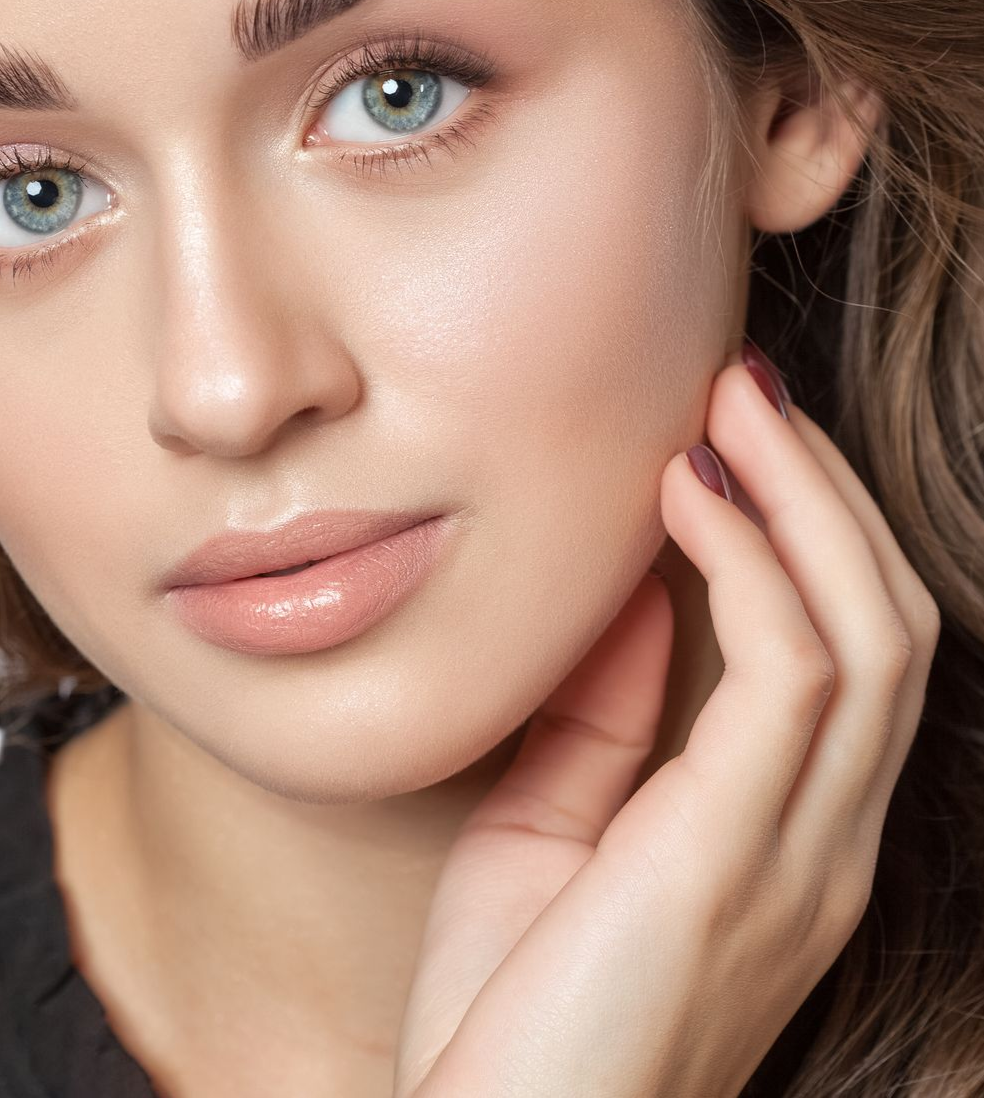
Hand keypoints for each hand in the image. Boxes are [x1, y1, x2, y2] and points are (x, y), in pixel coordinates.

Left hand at [392, 348, 940, 1097]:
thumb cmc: (510, 1006)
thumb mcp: (551, 830)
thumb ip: (609, 720)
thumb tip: (637, 598)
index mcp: (783, 843)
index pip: (847, 658)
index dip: (805, 534)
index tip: (728, 439)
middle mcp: (821, 846)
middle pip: (886, 622)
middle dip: (821, 492)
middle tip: (744, 389)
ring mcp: (797, 856)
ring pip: (868, 630)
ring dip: (801, 501)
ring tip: (726, 409)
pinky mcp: (738, 859)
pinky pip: (790, 675)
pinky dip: (749, 566)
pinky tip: (681, 499)